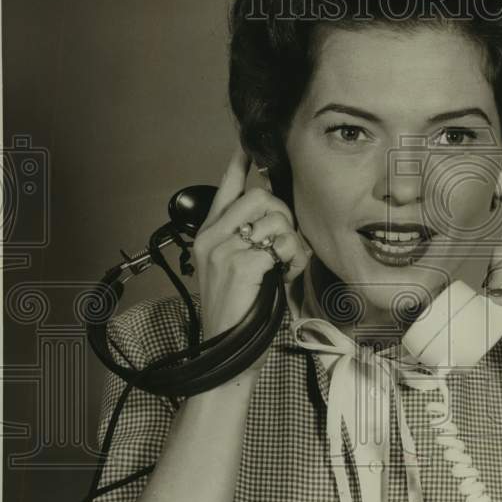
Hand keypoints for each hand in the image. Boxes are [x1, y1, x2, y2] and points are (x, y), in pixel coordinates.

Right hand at [191, 150, 310, 353]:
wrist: (226, 353)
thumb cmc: (239, 314)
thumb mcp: (237, 270)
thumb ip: (251, 241)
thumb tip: (278, 218)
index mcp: (209, 236)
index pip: (224, 190)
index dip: (238, 166)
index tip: (248, 148)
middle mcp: (212, 238)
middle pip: (259, 196)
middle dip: (283, 216)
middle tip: (284, 243)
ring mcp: (224, 251)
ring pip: (274, 219)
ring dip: (290, 242)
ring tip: (284, 266)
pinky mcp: (240, 266)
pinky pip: (280, 245)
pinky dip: (292, 261)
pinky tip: (285, 276)